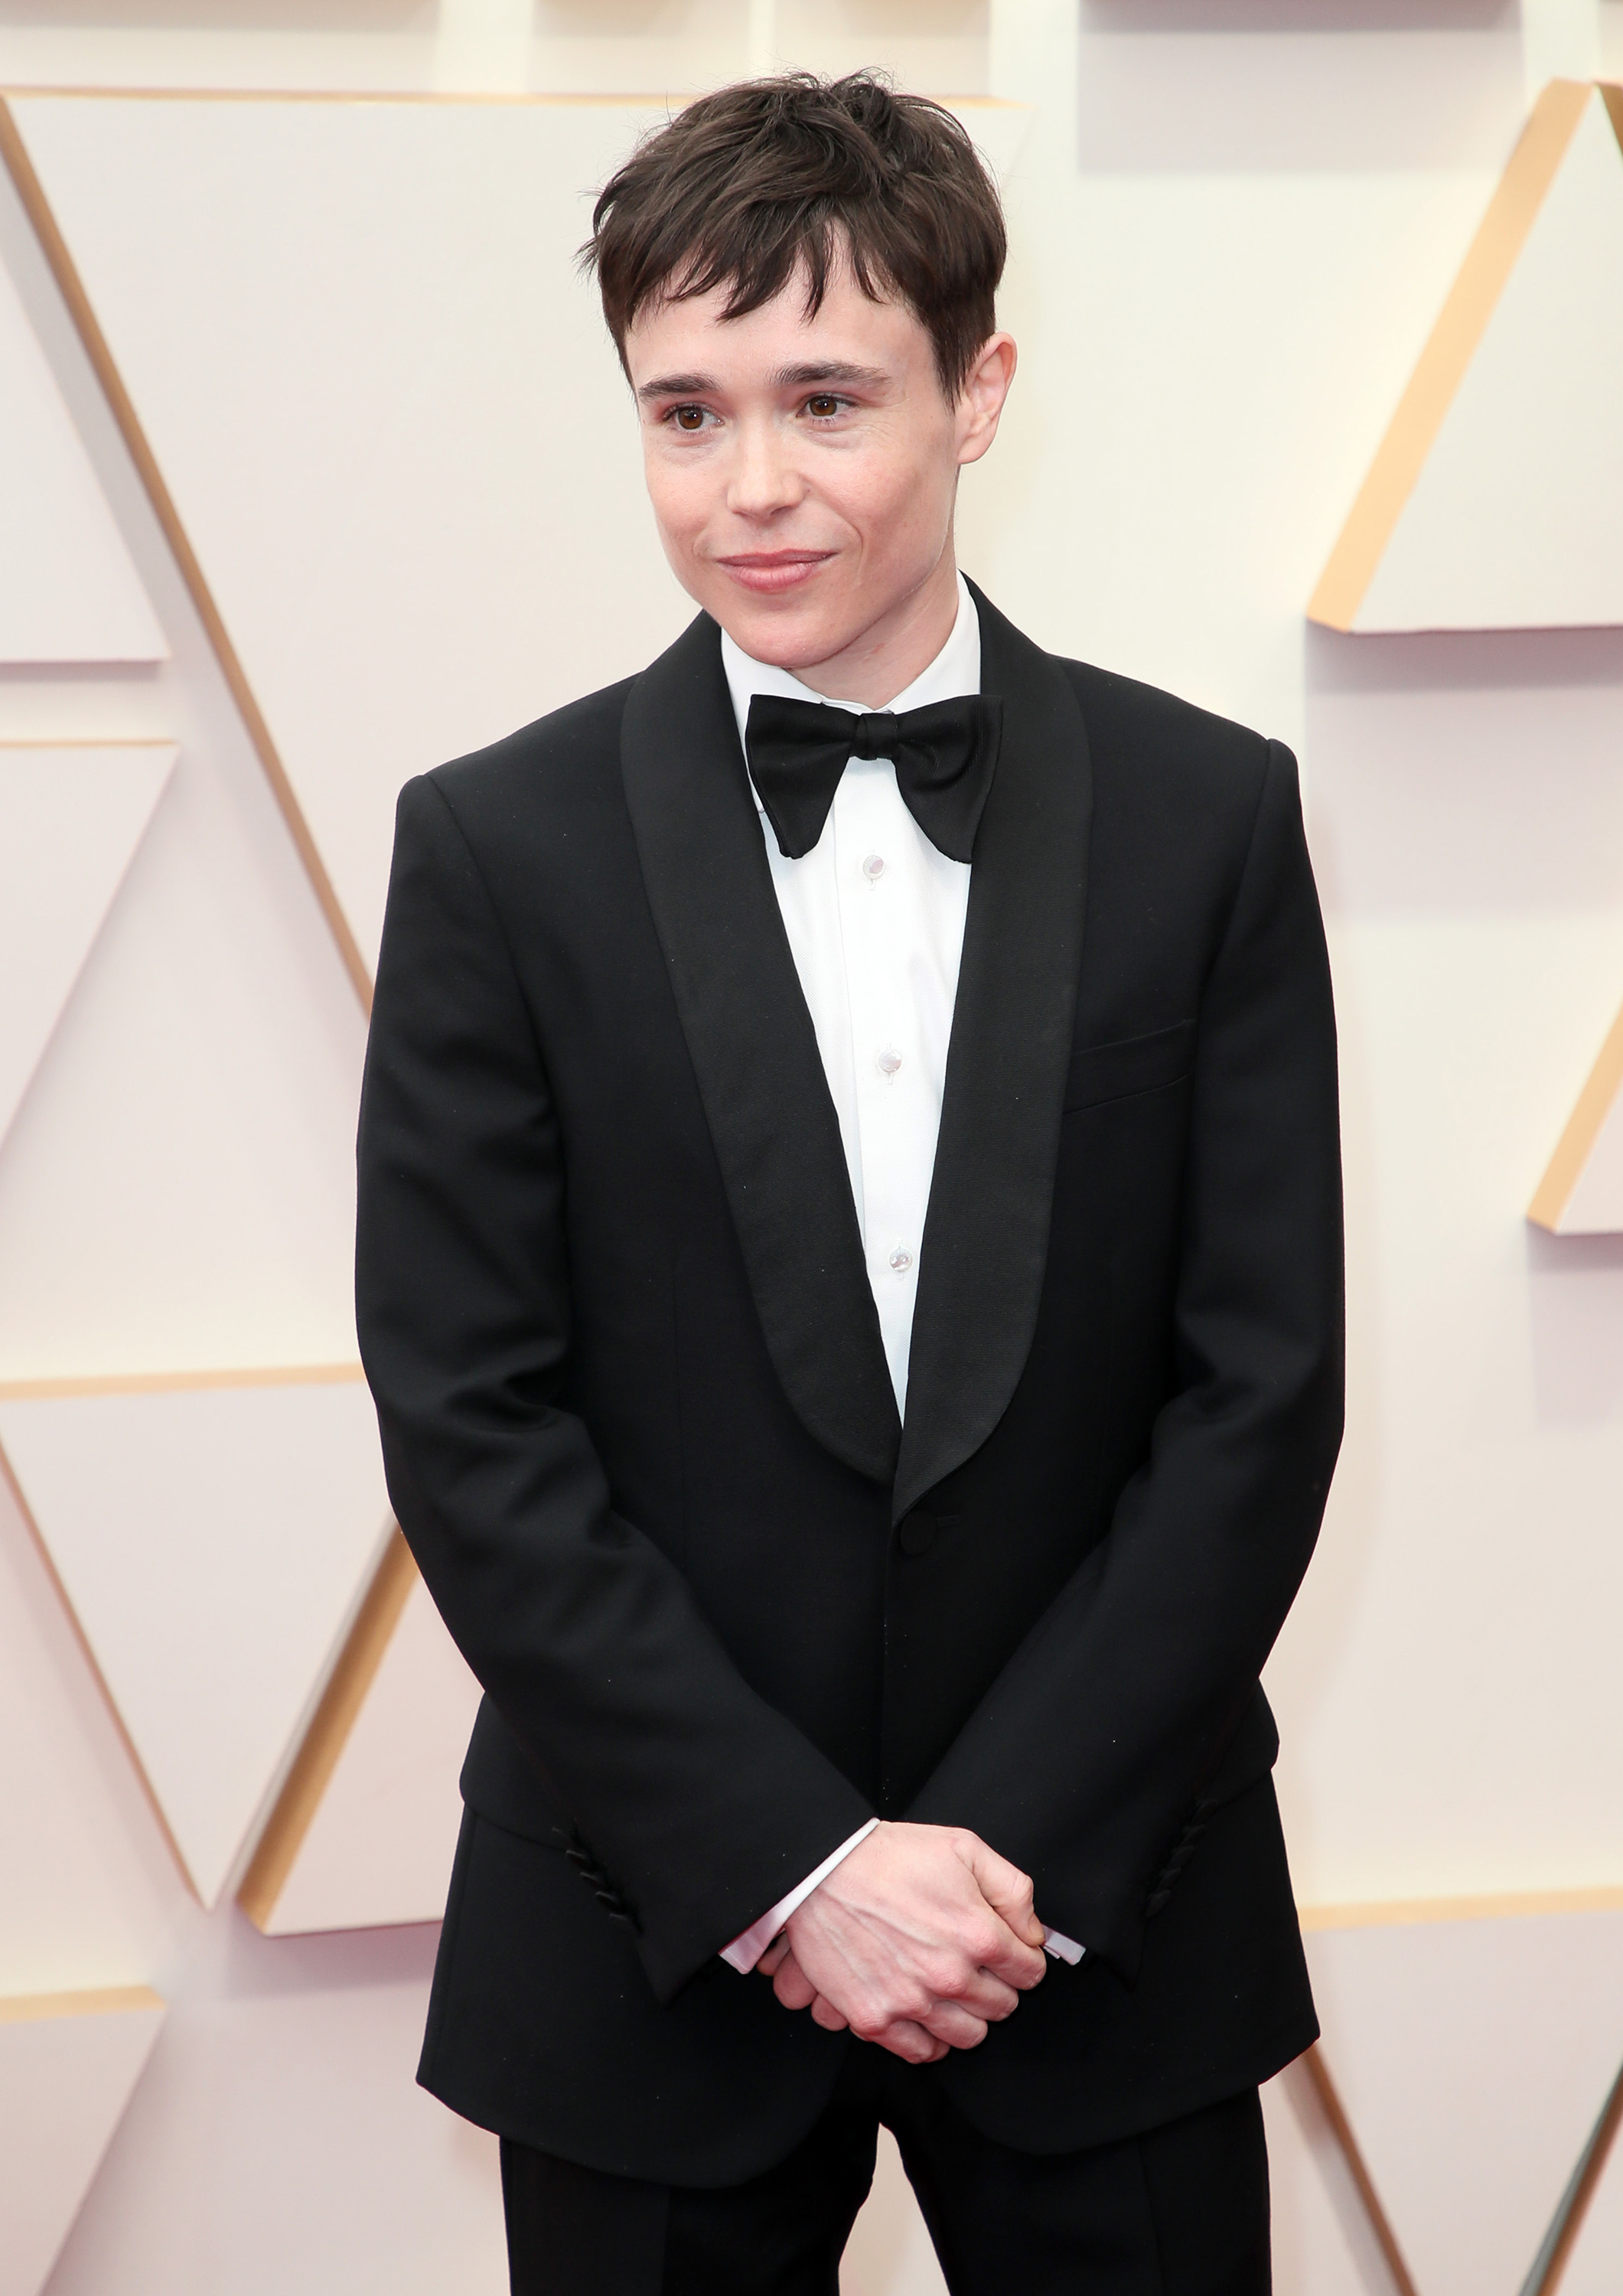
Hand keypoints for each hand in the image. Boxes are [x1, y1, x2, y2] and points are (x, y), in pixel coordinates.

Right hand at [763, 1821, 1046, 2064]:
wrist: (822, 1870)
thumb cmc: (891, 1856)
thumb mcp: (965, 1848)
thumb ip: (1013, 1890)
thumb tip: (1033, 1933)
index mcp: (977, 1933)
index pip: (1030, 1973)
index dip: (1023, 1959)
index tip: (1010, 1953)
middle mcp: (949, 1976)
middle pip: (1002, 2007)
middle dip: (997, 1986)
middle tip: (977, 1967)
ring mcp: (911, 2002)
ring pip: (968, 2036)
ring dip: (967, 2016)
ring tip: (952, 1992)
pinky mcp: (875, 2019)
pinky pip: (922, 2053)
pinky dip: (930, 2040)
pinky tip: (926, 2015)